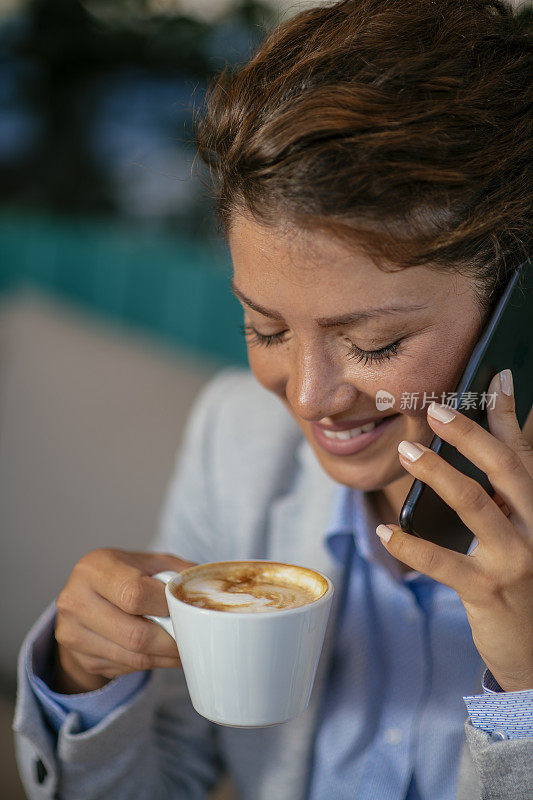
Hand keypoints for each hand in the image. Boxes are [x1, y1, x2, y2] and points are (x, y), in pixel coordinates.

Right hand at [53, 549, 195, 692]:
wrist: (83, 599)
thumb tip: (213, 590)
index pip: (134, 592)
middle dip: (171, 641)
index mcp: (94, 568)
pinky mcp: (79, 657)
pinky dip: (152, 664)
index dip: (166, 607)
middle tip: (194, 640)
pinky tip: (164, 655)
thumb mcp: (149, 563)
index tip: (186, 610)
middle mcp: (75, 600)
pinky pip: (125, 667)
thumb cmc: (124, 575)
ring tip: (185, 649)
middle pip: (134, 633)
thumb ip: (178, 572)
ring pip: (132, 656)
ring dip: (165, 657)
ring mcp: (72, 632)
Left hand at [375, 369, 532, 691]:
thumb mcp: (521, 528)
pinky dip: (410, 546)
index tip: (495, 376)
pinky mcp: (488, 591)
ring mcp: (515, 559)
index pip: (523, 452)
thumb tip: (490, 439)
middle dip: (470, 434)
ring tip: (407, 451)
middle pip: (503, 468)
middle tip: (436, 410)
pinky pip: (443, 563)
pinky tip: (382, 533)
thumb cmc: (521, 578)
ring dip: (438, 473)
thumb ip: (505, 488)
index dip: (509, 413)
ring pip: (474, 505)